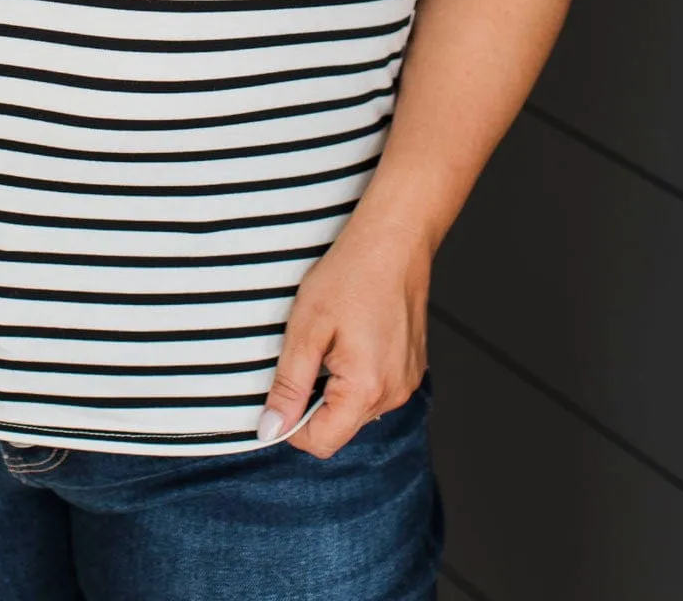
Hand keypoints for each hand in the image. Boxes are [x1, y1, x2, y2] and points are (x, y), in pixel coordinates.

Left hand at [257, 213, 429, 459]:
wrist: (394, 240)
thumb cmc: (351, 275)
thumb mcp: (306, 328)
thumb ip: (288, 384)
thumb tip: (270, 429)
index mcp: (367, 389)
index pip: (321, 443)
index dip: (291, 424)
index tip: (280, 389)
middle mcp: (394, 394)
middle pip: (340, 427)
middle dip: (314, 401)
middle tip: (308, 351)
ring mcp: (407, 382)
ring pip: (357, 409)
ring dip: (335, 387)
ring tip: (332, 340)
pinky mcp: (412, 368)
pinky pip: (375, 389)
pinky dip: (356, 375)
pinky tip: (352, 337)